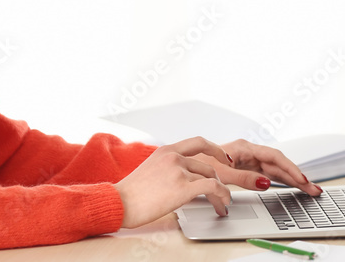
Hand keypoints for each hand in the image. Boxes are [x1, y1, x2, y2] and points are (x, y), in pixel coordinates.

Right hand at [114, 136, 233, 228]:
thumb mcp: (150, 168)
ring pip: (211, 176)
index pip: (198, 142)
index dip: (215, 149)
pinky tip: (223, 202)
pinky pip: (212, 187)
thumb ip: (168, 166)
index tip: (224, 157)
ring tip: (222, 202)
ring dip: (221, 191)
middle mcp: (174, 157)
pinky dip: (222, 194)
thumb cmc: (131, 192)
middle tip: (223, 188)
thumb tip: (182, 175)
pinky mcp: (183, 187)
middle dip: (219, 177)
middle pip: (208, 164)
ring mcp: (179, 171)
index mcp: (166, 150)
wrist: (120, 203)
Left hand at [196, 139, 322, 195]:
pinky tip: (290, 185)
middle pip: (279, 163)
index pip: (274, 157)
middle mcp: (249, 152)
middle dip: (297, 175)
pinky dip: (280, 180)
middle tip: (314, 189)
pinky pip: (268, 173)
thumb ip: (244, 178)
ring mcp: (248, 160)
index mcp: (244, 148)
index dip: (290, 169)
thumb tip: (266, 182)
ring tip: (308, 189)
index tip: (303, 180)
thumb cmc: (199, 165)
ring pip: (275, 169)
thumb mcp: (222, 173)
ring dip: (291, 179)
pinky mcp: (246, 168)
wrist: (185, 165)